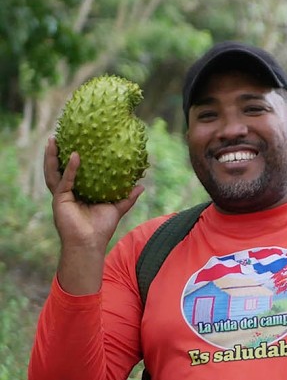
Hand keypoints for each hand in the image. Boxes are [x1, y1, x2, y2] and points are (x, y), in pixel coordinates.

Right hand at [44, 137, 142, 253]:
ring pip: (53, 172)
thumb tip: (141, 186)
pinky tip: (75, 156)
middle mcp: (66, 193)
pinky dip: (71, 168)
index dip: (69, 159)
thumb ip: (127, 197)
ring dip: (51, 157)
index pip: (71, 172)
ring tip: (53, 140)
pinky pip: (66, 180)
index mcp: (77, 193)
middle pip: (56, 169)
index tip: (73, 143)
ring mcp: (61, 196)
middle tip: (56, 137)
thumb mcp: (117, 208)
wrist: (90, 243)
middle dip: (54, 154)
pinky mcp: (61, 200)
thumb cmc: (101, 228)